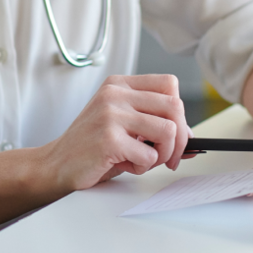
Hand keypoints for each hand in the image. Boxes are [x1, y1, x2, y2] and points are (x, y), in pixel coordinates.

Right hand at [44, 74, 190, 194]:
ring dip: (163, 155)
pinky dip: (143, 168)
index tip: (174, 133)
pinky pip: (150, 156)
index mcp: (118, 85)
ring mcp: (110, 114)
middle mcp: (114, 94)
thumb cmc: (92, 146)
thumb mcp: (123, 126)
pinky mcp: (108, 138)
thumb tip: (194, 140)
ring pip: (168, 131)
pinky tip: (124, 164)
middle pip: (175, 107)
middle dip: (181, 138)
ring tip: (142, 160)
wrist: (57, 163)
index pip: (169, 84)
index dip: (179, 112)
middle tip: (169, 157)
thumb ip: (153, 126)